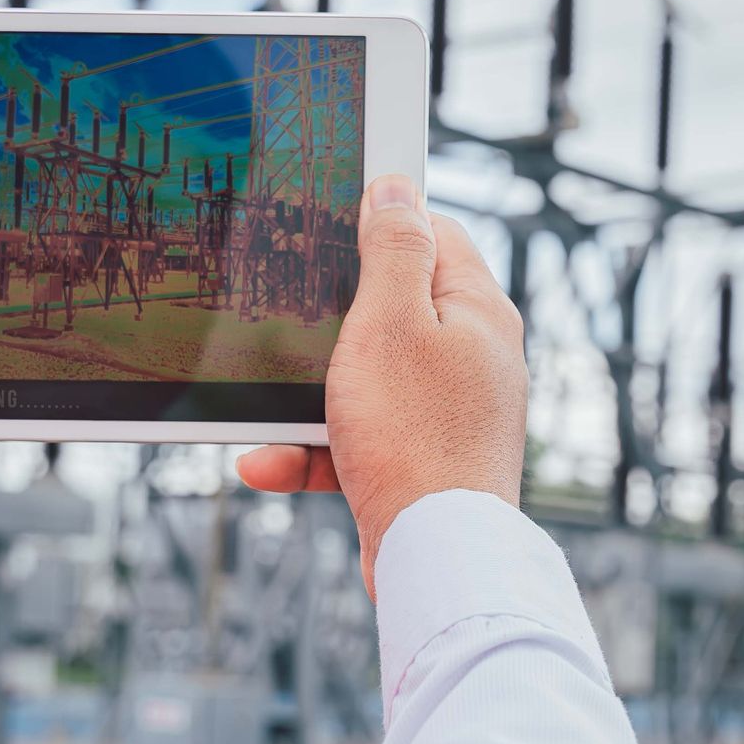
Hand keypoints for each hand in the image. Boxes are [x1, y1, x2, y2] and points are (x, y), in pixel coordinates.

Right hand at [237, 173, 526, 595]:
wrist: (435, 556)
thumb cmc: (414, 436)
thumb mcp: (389, 322)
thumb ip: (392, 250)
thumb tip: (396, 186)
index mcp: (478, 311)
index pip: (434, 233)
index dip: (379, 223)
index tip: (326, 226)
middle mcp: (473, 358)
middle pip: (393, 307)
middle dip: (331, 320)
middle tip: (287, 318)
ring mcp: (450, 412)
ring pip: (366, 380)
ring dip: (308, 396)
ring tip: (266, 410)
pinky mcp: (423, 462)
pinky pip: (358, 440)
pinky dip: (313, 449)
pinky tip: (268, 461)